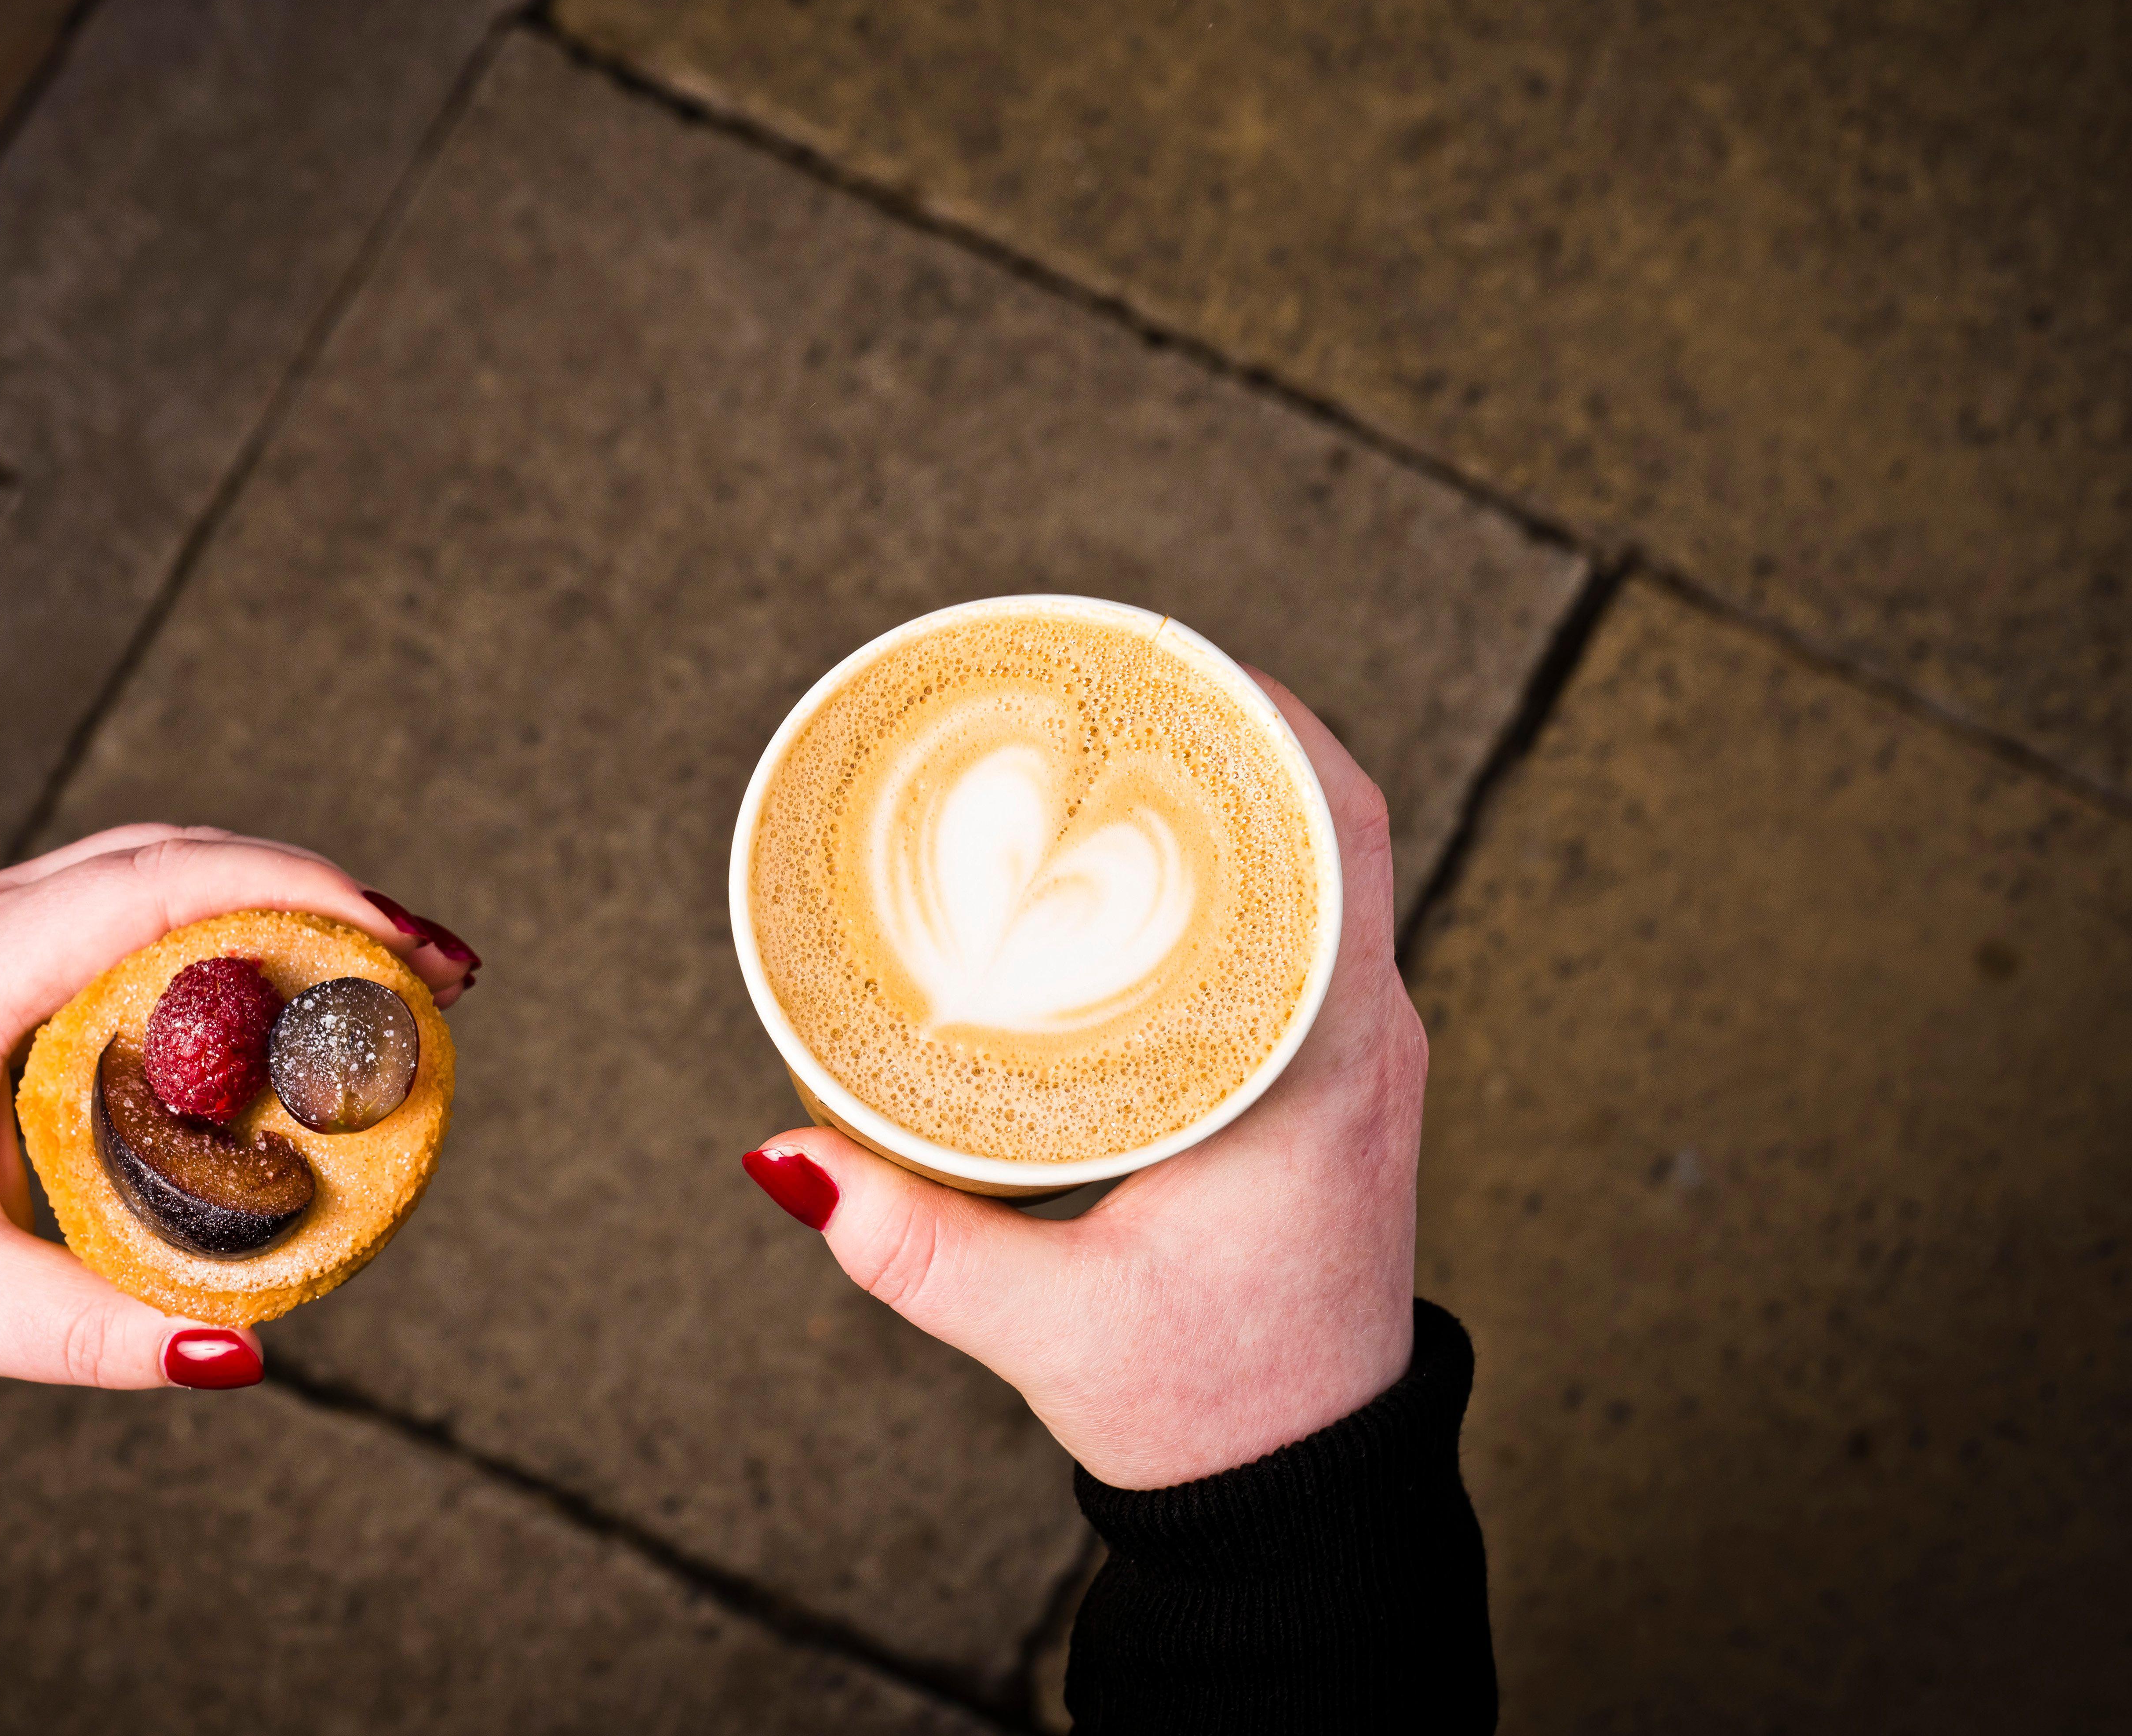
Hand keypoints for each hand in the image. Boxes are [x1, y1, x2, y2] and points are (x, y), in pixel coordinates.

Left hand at [0, 825, 479, 1388]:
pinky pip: (134, 907)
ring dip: (282, 904)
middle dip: (320, 895)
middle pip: (177, 857)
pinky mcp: (4, 951)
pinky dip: (230, 928)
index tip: (396, 937)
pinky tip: (297, 988)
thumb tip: (241, 1351)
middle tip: (435, 969)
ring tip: (395, 975)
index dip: (292, 891)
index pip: (154, 886)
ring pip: (161, 869)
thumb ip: (93, 1332)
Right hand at [741, 675, 1422, 1488]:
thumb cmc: (1210, 1408)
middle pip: (1335, 826)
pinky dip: (1243, 868)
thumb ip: (913, 1247)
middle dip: (1231, 731)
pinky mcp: (1336, 1086)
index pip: (1342, 839)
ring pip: (1329, 874)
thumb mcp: (1048, 1329)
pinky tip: (1150, 853)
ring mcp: (1363, 1062)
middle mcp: (1368, 1046)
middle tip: (1109, 674)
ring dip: (1240, 797)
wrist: (1304, 1491)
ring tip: (1119, 737)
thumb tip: (786, 1155)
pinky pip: (1308, 930)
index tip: (1171, 662)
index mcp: (1327, 1073)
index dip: (1269, 726)